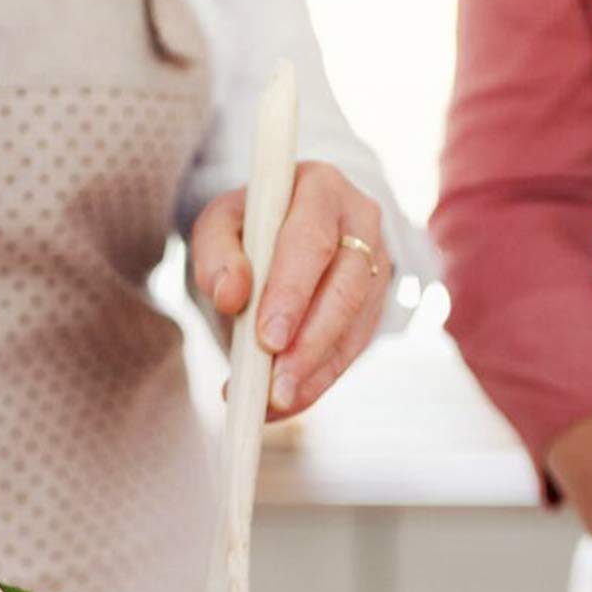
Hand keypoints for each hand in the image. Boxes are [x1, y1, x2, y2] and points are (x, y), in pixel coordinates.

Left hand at [190, 161, 389, 419]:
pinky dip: (318, 382)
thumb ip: (216, 253)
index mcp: (321, 188)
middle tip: (275, 386)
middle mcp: (361, 222)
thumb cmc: (248, 227)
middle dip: (309, 343)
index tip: (268, 338)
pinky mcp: (374, 306)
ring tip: (275, 404)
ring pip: (355, 326)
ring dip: (315, 371)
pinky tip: (286, 404)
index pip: (311, 241)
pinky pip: (352, 350)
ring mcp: (376, 266)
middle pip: (345, 288)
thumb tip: (230, 295)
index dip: (292, 292)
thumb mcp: (219, 225)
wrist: (280, 233)